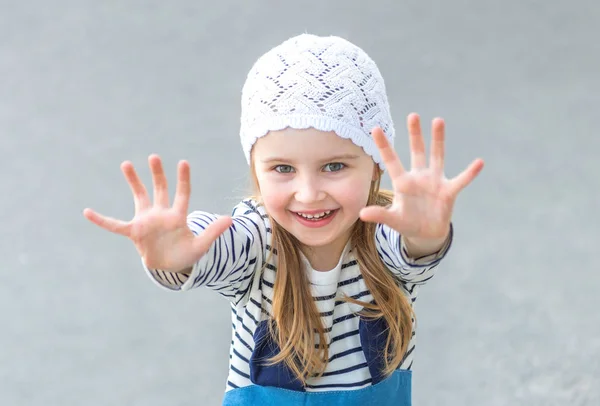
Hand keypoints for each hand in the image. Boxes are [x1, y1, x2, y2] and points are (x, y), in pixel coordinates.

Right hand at [83, 155, 231, 272]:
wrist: (169, 266)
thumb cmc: (185, 253)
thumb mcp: (201, 246)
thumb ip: (213, 232)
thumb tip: (231, 219)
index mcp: (178, 217)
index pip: (182, 194)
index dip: (183, 180)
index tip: (183, 163)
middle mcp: (161, 214)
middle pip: (160, 190)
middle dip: (157, 175)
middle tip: (154, 157)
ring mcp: (147, 221)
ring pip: (139, 197)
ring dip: (134, 182)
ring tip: (127, 163)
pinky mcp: (134, 232)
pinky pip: (115, 225)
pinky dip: (102, 220)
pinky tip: (87, 212)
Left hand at [360, 113, 483, 246]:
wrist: (426, 233)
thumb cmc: (407, 222)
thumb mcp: (393, 219)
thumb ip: (380, 215)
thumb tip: (362, 214)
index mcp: (403, 182)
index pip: (391, 161)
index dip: (384, 146)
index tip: (375, 128)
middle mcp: (419, 176)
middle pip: (417, 151)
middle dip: (415, 134)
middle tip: (412, 115)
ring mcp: (435, 181)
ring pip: (437, 156)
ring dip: (438, 140)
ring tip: (438, 120)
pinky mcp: (449, 191)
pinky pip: (461, 180)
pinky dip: (470, 173)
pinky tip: (479, 162)